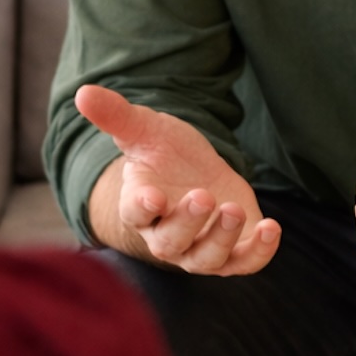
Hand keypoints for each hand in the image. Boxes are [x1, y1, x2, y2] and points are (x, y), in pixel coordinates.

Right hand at [77, 84, 280, 276]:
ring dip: (222, 238)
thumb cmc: (166, 154)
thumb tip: (82, 92)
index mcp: (140, 205)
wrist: (196, 174)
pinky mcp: (232, 252)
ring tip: (234, 209)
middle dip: (187, 222)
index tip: (153, 196)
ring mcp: (199, 249)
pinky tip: (272, 228)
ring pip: (206, 258)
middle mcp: (166, 235)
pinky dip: (259, 253)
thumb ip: (116, 116)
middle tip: (204, 196)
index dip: (141, 207)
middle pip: (171, 242)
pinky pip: (243, 263)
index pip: (134, 213)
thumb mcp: (145, 129)